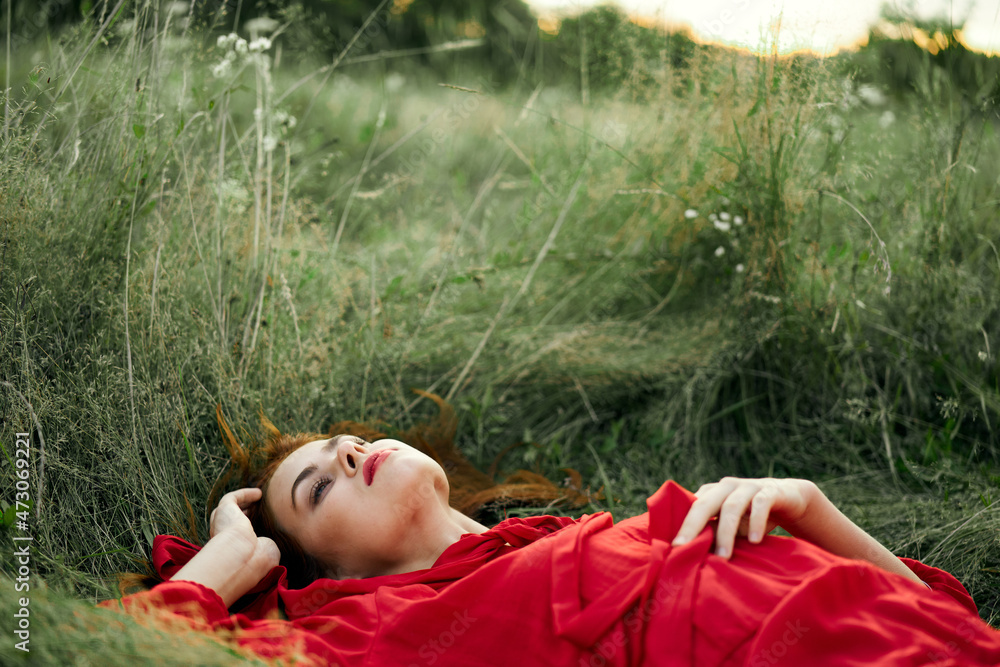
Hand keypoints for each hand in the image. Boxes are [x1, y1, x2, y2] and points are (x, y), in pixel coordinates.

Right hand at [171, 488, 279, 606]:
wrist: (240, 557)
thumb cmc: (255, 561)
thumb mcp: (267, 556)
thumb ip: (269, 548)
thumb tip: (273, 545)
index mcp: (231, 551)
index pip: (238, 537)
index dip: (249, 529)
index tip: (262, 525)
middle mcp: (222, 537)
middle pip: (232, 521)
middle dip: (244, 514)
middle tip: (259, 510)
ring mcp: (220, 522)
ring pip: (231, 508)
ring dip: (245, 502)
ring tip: (260, 498)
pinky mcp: (223, 509)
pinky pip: (233, 498)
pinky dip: (246, 494)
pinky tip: (259, 493)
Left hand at [671, 477, 816, 558]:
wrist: (791, 499)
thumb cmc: (752, 515)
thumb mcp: (731, 525)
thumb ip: (713, 533)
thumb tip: (690, 554)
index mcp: (712, 492)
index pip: (690, 506)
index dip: (679, 525)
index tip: (671, 547)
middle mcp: (726, 486)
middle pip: (704, 504)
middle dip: (692, 526)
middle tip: (682, 547)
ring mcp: (748, 486)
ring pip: (731, 507)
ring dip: (726, 532)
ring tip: (724, 556)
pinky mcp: (770, 491)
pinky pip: (760, 504)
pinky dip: (755, 521)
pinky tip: (754, 540)